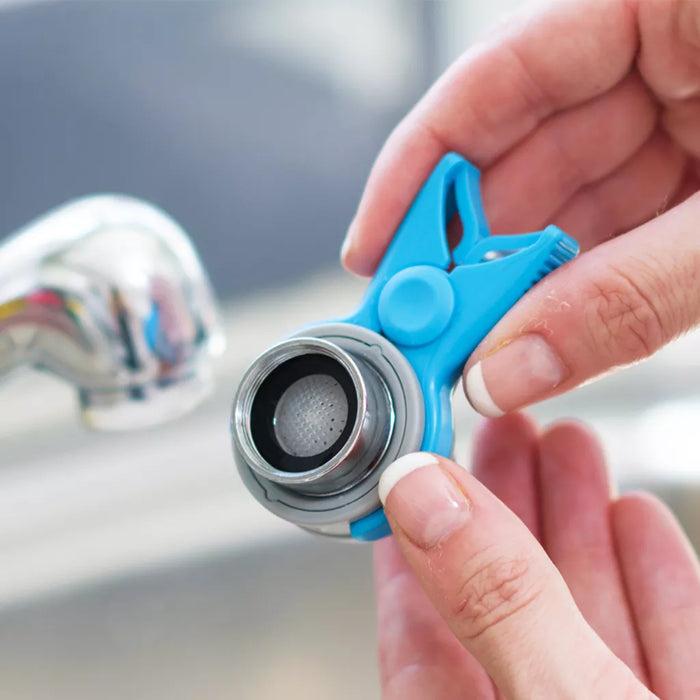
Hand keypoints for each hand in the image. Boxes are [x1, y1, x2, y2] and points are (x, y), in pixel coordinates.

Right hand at [342, 0, 699, 415]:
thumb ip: (628, 298)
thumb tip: (511, 367)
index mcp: (659, 3)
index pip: (492, 79)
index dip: (415, 169)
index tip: (370, 248)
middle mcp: (658, 51)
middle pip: (520, 153)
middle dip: (470, 249)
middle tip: (431, 327)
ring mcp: (683, 109)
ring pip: (565, 200)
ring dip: (519, 279)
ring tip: (482, 342)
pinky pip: (617, 223)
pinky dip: (580, 279)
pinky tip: (545, 324)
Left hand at [374, 414, 699, 698]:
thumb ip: (496, 602)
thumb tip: (423, 494)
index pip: (417, 639)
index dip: (414, 546)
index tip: (417, 470)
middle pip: (509, 603)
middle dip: (508, 505)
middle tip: (503, 429)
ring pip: (588, 612)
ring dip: (579, 520)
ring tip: (564, 441)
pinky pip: (668, 643)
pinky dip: (652, 576)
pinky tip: (634, 512)